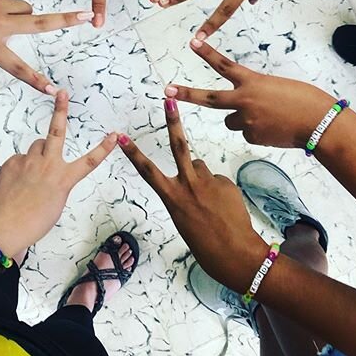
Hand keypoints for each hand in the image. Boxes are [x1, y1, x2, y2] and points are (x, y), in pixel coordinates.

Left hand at [0, 91, 116, 254]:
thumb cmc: (34, 221)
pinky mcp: (12, 162)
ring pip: (37, 147)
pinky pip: (21, 158)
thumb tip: (44, 162)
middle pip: (56, 131)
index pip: (90, 162)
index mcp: (63, 179)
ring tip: (31, 174)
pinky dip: (22, 166)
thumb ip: (55, 178)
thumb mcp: (55, 201)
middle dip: (60, 109)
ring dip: (38, 154)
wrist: (5, 228)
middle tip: (62, 92)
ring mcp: (28, 162)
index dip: (104, 148)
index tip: (115, 135)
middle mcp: (48, 166)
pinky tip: (17, 182)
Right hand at [118, 99, 265, 293]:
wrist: (235, 255)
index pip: (148, 171)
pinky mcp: (225, 183)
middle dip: (173, 121)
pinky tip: (224, 207)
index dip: (133, 153)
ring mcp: (208, 183)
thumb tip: (196, 175)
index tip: (121, 137)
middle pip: (179, 147)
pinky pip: (217, 179)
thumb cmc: (205, 243)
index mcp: (172, 199)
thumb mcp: (184, 218)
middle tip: (170, 100)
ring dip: (201, 177)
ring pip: (199, 165)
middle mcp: (188, 186)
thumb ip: (185, 193)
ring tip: (210, 202)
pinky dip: (218, 190)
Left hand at [165, 39, 335, 148]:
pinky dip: (257, 131)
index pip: (224, 65)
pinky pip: (247, 133)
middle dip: (187, 94)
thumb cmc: (304, 99)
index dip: (207, 53)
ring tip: (267, 117)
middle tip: (168, 90)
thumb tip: (242, 107)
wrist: (320, 123)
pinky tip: (274, 129)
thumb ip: (254, 92)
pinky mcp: (252, 137)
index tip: (192, 43)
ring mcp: (246, 121)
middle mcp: (244, 100)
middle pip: (208, 98)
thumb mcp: (276, 86)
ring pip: (231, 120)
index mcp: (252, 82)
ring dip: (242, 118)